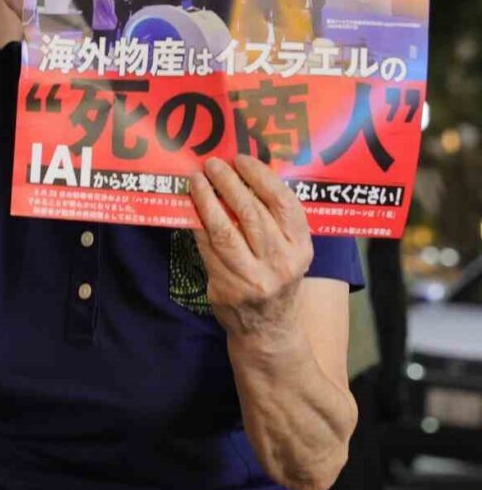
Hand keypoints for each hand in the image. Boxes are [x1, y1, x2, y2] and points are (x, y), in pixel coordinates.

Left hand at [188, 155, 313, 348]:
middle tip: (212, 164)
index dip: (261, 177)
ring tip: (196, 179)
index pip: (284, 203)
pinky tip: (189, 206)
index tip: (242, 159)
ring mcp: (253, 277)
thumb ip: (275, 219)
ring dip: (206, 200)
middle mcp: (281, 262)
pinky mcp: (227, 287)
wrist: (268, 329)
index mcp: (301, 247)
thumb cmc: (276, 277)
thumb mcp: (290, 250)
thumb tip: (244, 174)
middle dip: (228, 183)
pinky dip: (196, 224)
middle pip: (251, 213)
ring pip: (225, 229)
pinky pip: (206, 247)